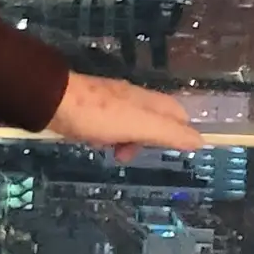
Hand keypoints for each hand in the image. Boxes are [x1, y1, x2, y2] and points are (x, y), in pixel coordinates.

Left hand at [46, 72, 203, 159]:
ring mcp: (109, 102)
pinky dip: (106, 138)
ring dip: (126, 142)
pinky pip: (107, 126)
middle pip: (154, 120)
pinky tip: (94, 143)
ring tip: (113, 154)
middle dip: (149, 141)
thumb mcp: (141, 126)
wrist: (52, 101)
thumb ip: (170, 133)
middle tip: (134, 156)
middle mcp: (132, 97)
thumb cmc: (100, 115)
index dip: (181, 131)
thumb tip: (201, 140)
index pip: (177, 113)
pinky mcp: (89, 109)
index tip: (176, 151)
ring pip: (129, 125)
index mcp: (148, 100)